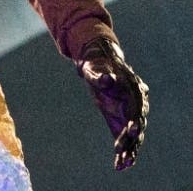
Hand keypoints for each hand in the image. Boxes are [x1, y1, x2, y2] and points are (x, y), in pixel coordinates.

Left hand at [78, 36, 148, 169]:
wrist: (98, 67)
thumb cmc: (95, 67)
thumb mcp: (94, 70)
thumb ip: (100, 77)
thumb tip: (108, 79)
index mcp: (133, 91)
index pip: (136, 108)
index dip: (134, 119)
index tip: (131, 130)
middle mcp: (136, 105)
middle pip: (137, 125)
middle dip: (132, 139)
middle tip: (124, 151)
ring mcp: (130, 114)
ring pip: (134, 135)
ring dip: (129, 149)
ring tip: (123, 164)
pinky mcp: (122, 121)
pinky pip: (126, 138)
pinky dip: (124, 151)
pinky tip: (120, 165)